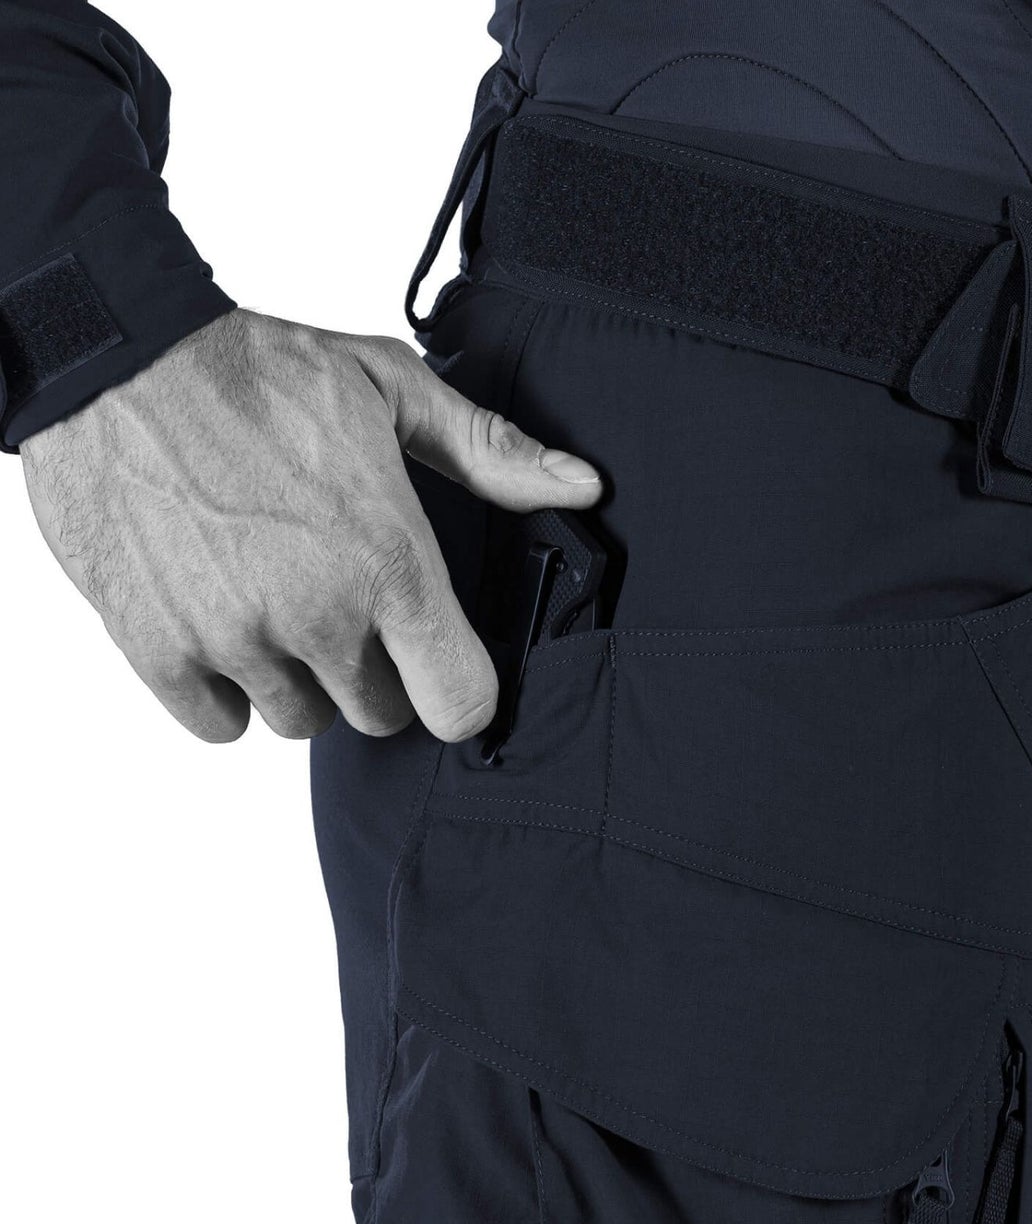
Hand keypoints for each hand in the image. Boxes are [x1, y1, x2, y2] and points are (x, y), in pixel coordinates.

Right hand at [20, 308, 600, 742]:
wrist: (118, 358)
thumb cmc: (259, 372)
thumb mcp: (392, 390)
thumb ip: (491, 452)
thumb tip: (582, 486)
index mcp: (389, 561)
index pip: (458, 704)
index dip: (457, 693)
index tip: (441, 665)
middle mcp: (318, 613)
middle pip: (377, 715)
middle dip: (373, 672)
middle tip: (345, 605)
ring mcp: (235, 638)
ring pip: (299, 721)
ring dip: (299, 680)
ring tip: (278, 602)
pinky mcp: (159, 649)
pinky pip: (220, 726)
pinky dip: (225, 690)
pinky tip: (225, 624)